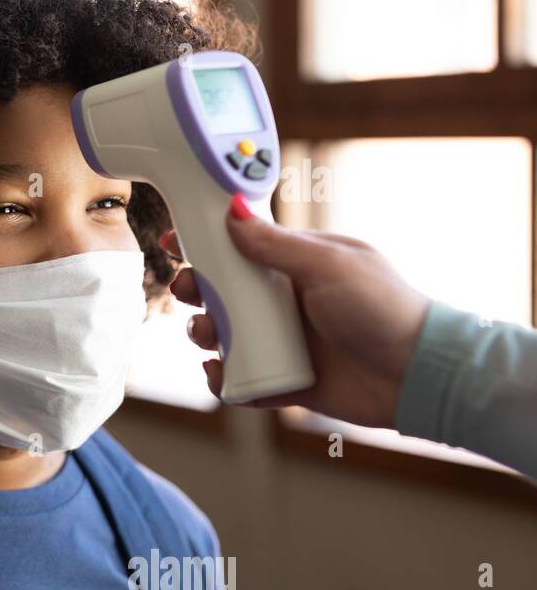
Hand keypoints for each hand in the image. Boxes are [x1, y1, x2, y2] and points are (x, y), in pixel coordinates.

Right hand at [165, 195, 431, 428]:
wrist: (416, 374)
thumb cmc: (383, 308)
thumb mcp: (326, 265)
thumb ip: (275, 241)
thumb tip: (233, 209)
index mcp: (297, 265)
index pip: (241, 247)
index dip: (204, 244)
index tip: (174, 242)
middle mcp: (286, 301)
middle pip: (220, 291)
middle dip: (196, 291)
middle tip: (190, 293)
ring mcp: (284, 341)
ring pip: (223, 335)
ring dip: (205, 334)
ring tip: (212, 338)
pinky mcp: (285, 379)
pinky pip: (239, 379)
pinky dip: (223, 379)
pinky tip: (221, 374)